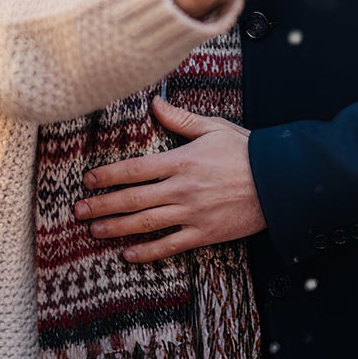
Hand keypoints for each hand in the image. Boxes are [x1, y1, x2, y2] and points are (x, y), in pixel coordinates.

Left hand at [72, 97, 264, 261]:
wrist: (279, 181)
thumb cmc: (246, 151)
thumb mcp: (212, 128)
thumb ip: (180, 119)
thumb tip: (154, 103)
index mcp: (181, 161)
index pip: (135, 169)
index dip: (108, 176)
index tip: (88, 181)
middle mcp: (181, 189)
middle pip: (133, 198)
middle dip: (103, 205)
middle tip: (78, 210)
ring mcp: (192, 214)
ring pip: (146, 223)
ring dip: (117, 227)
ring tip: (94, 231)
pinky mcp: (204, 234)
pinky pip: (170, 245)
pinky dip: (148, 252)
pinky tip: (128, 254)